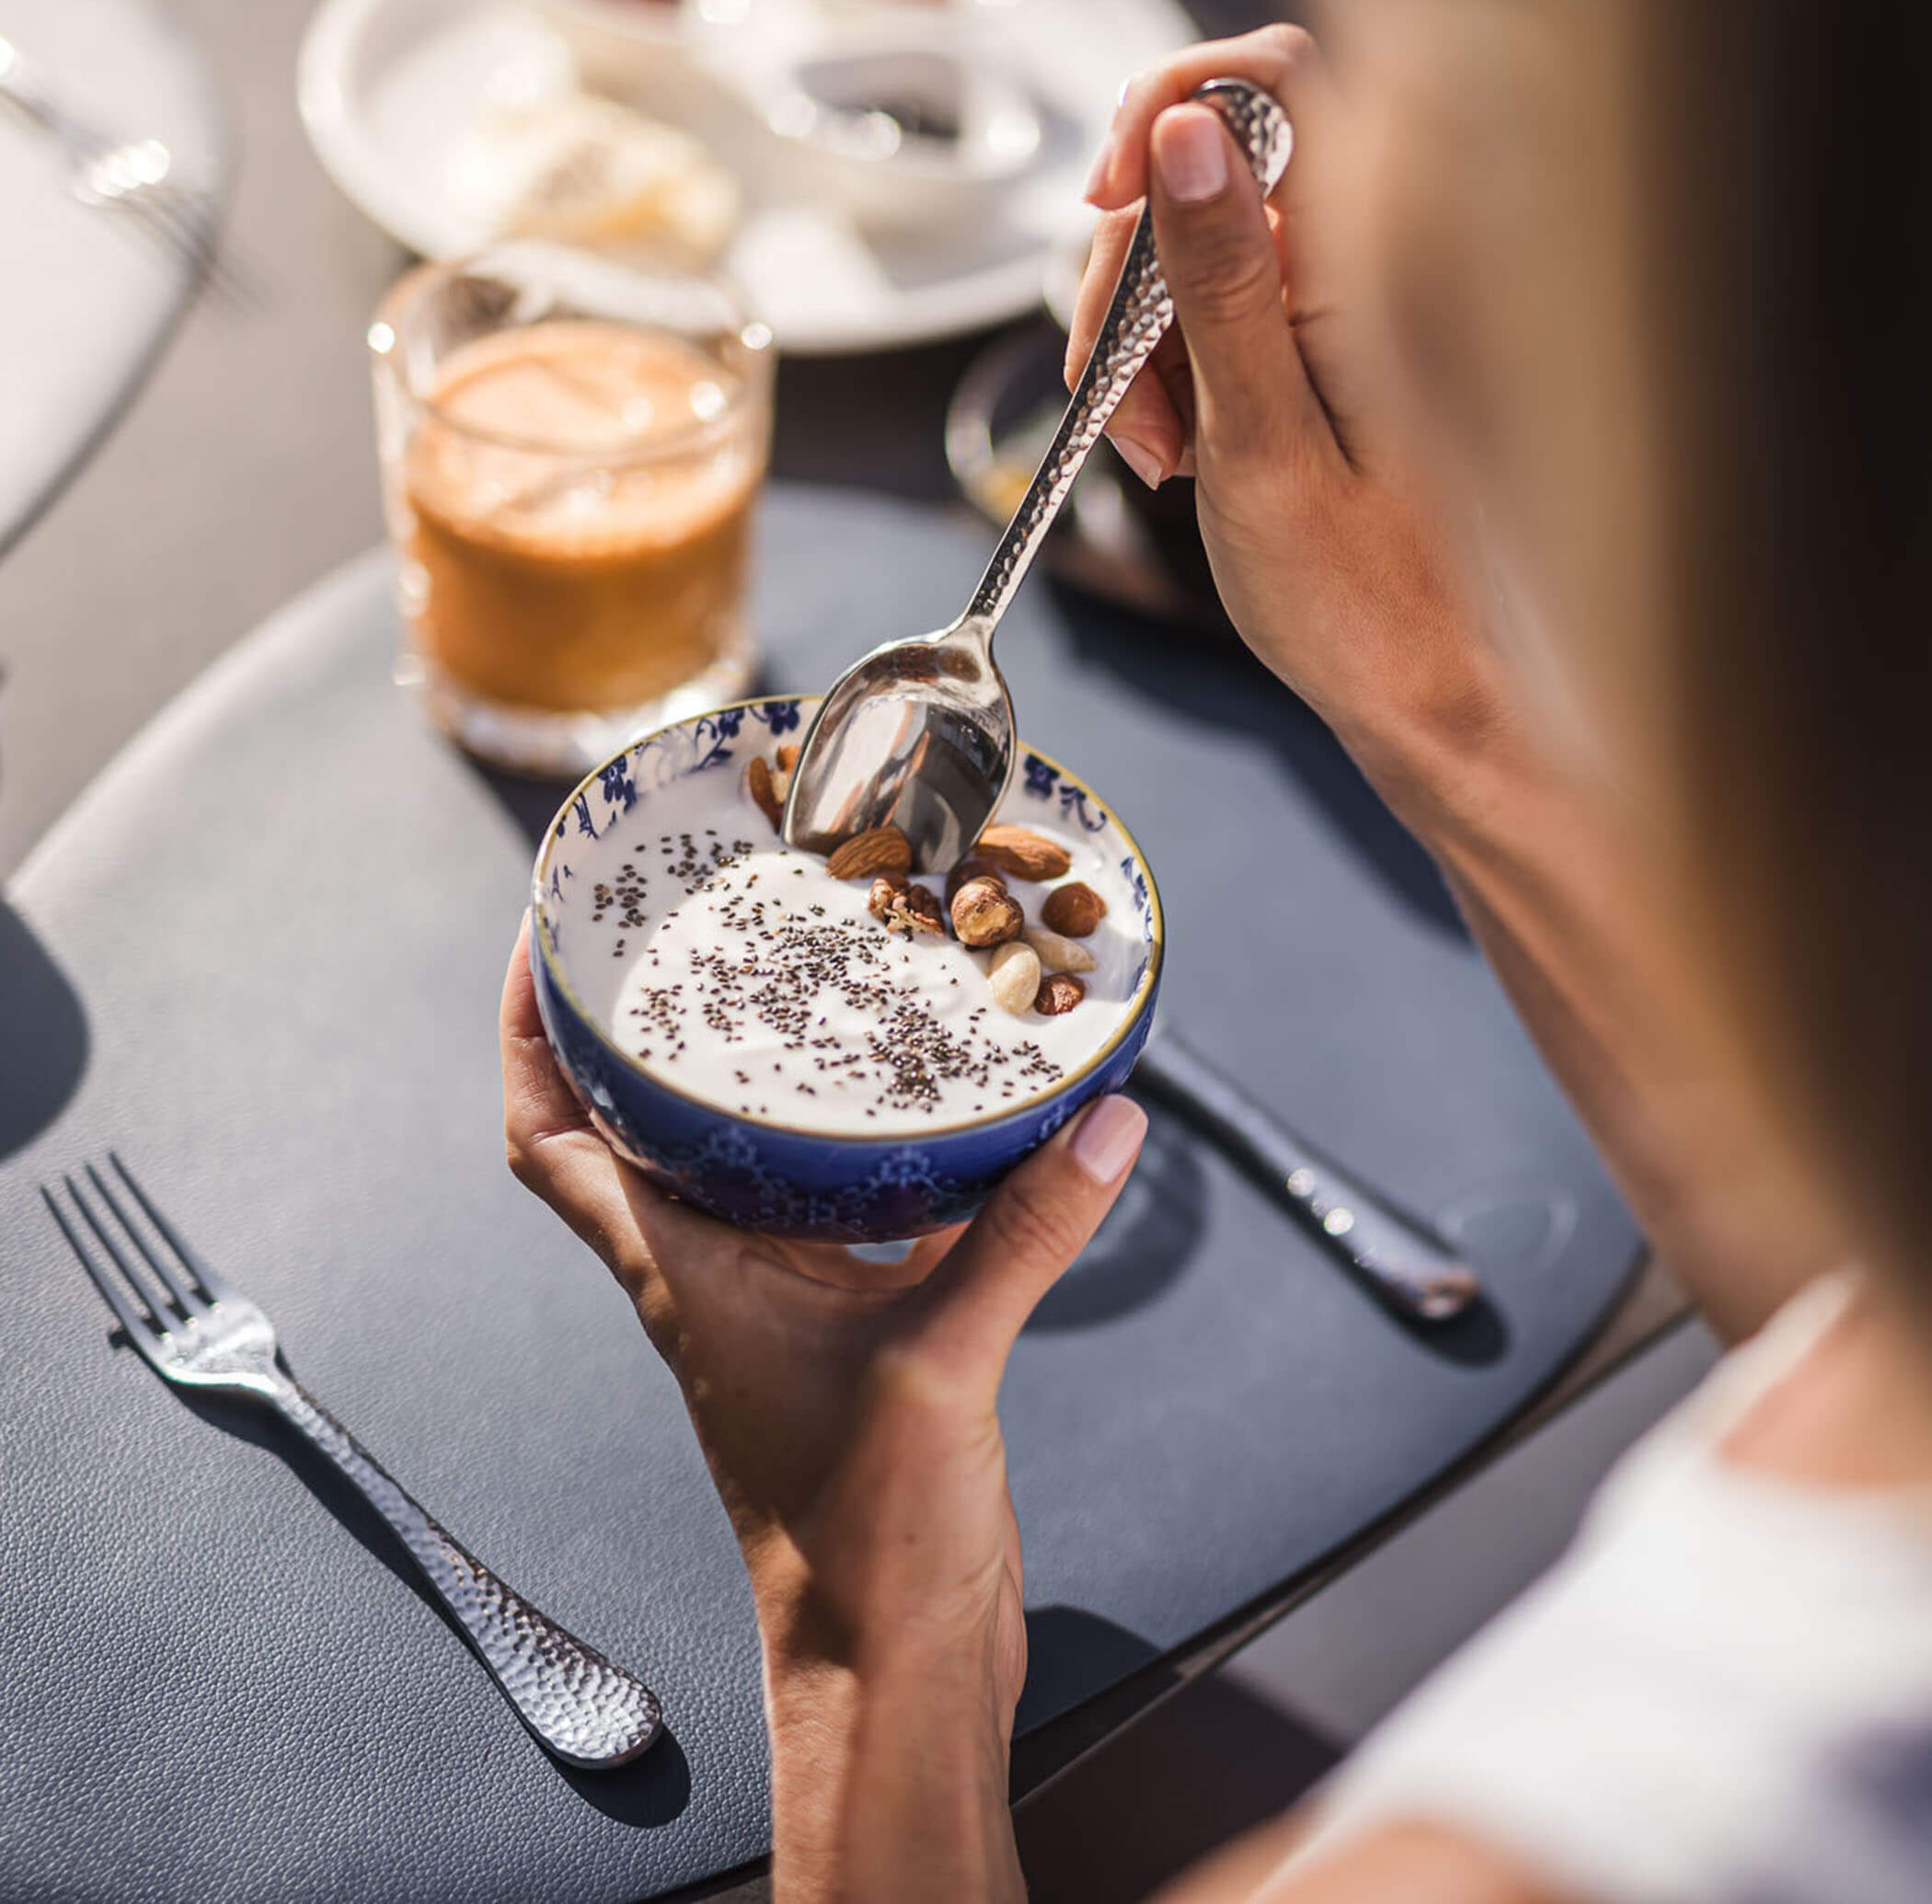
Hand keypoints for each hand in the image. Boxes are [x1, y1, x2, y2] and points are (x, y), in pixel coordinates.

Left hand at [500, 919, 1145, 1897]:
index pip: (552, 1137)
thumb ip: (1024, 1236)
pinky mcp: (862, 1331)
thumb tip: (1100, 1123)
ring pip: (757, 1163)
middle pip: (642, 1126)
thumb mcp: (941, 1366)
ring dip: (774, 1082)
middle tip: (698, 922)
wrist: (891, 1663)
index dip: (530, 1032)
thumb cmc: (859, 1544)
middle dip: (653, 1024)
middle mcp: (714, 1274)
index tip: (552, 935)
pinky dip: (895, 1158)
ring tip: (825, 988)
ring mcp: (785, 1303)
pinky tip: (961, 1119)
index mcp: (681, 1270)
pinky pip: (861, 1214)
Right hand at [1070, 26, 1516, 813]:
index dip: (1172, 111)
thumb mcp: (1262, 443)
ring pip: (1195, 256)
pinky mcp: (1317, 353)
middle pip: (1206, 175)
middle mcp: (1365, 270)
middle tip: (1107, 379)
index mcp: (1372, 270)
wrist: (1426, 692)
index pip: (1271, 89)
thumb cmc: (1368, 603)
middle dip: (1130, 273)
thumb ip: (1220, 286)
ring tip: (1153, 450)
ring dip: (1141, 344)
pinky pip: (1216, 318)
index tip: (1109, 196)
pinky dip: (1171, 376)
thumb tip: (1183, 139)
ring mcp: (1338, 312)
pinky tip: (1172, 450)